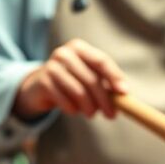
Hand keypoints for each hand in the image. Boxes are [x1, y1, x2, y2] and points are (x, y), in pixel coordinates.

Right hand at [13, 39, 127, 119]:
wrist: (39, 87)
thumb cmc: (70, 81)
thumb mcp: (87, 76)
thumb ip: (105, 82)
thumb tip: (124, 94)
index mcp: (79, 48)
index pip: (101, 61)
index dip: (115, 77)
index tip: (124, 92)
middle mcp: (64, 53)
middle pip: (92, 79)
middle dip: (104, 100)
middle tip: (112, 115)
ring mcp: (52, 67)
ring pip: (79, 92)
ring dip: (89, 108)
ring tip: (92, 114)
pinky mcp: (43, 82)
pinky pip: (65, 101)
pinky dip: (73, 110)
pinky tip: (74, 110)